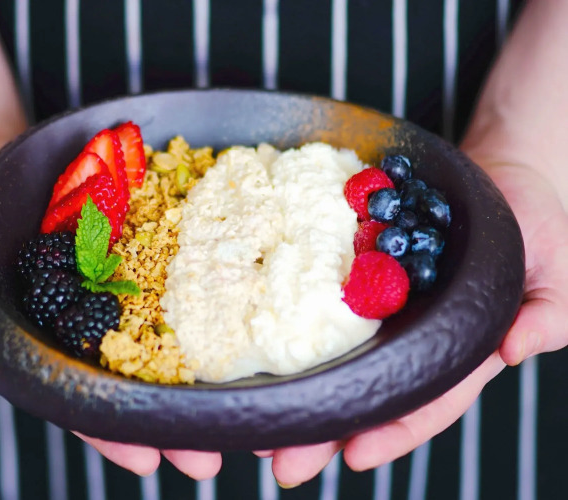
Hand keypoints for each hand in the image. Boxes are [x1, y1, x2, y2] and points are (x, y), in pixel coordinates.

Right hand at [0, 178, 221, 479]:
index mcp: (50, 345)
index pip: (80, 400)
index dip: (111, 433)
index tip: (147, 461)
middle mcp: (92, 326)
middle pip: (135, 383)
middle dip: (170, 423)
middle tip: (209, 458)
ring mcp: (119, 290)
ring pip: (163, 340)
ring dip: (197, 376)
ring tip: (234, 407)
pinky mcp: (138, 252)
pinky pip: (173, 277)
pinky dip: (201, 301)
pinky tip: (232, 324)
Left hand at [264, 151, 567, 485]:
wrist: (501, 181)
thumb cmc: (538, 231)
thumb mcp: (555, 276)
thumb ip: (546, 316)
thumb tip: (515, 347)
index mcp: (460, 351)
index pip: (428, 401)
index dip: (394, 431)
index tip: (354, 456)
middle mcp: (413, 337)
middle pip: (367, 391)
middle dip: (326, 430)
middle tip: (280, 462)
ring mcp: (384, 308)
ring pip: (338, 356)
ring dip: (298, 388)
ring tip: (255, 420)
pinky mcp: (362, 272)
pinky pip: (325, 301)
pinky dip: (294, 324)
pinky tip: (259, 345)